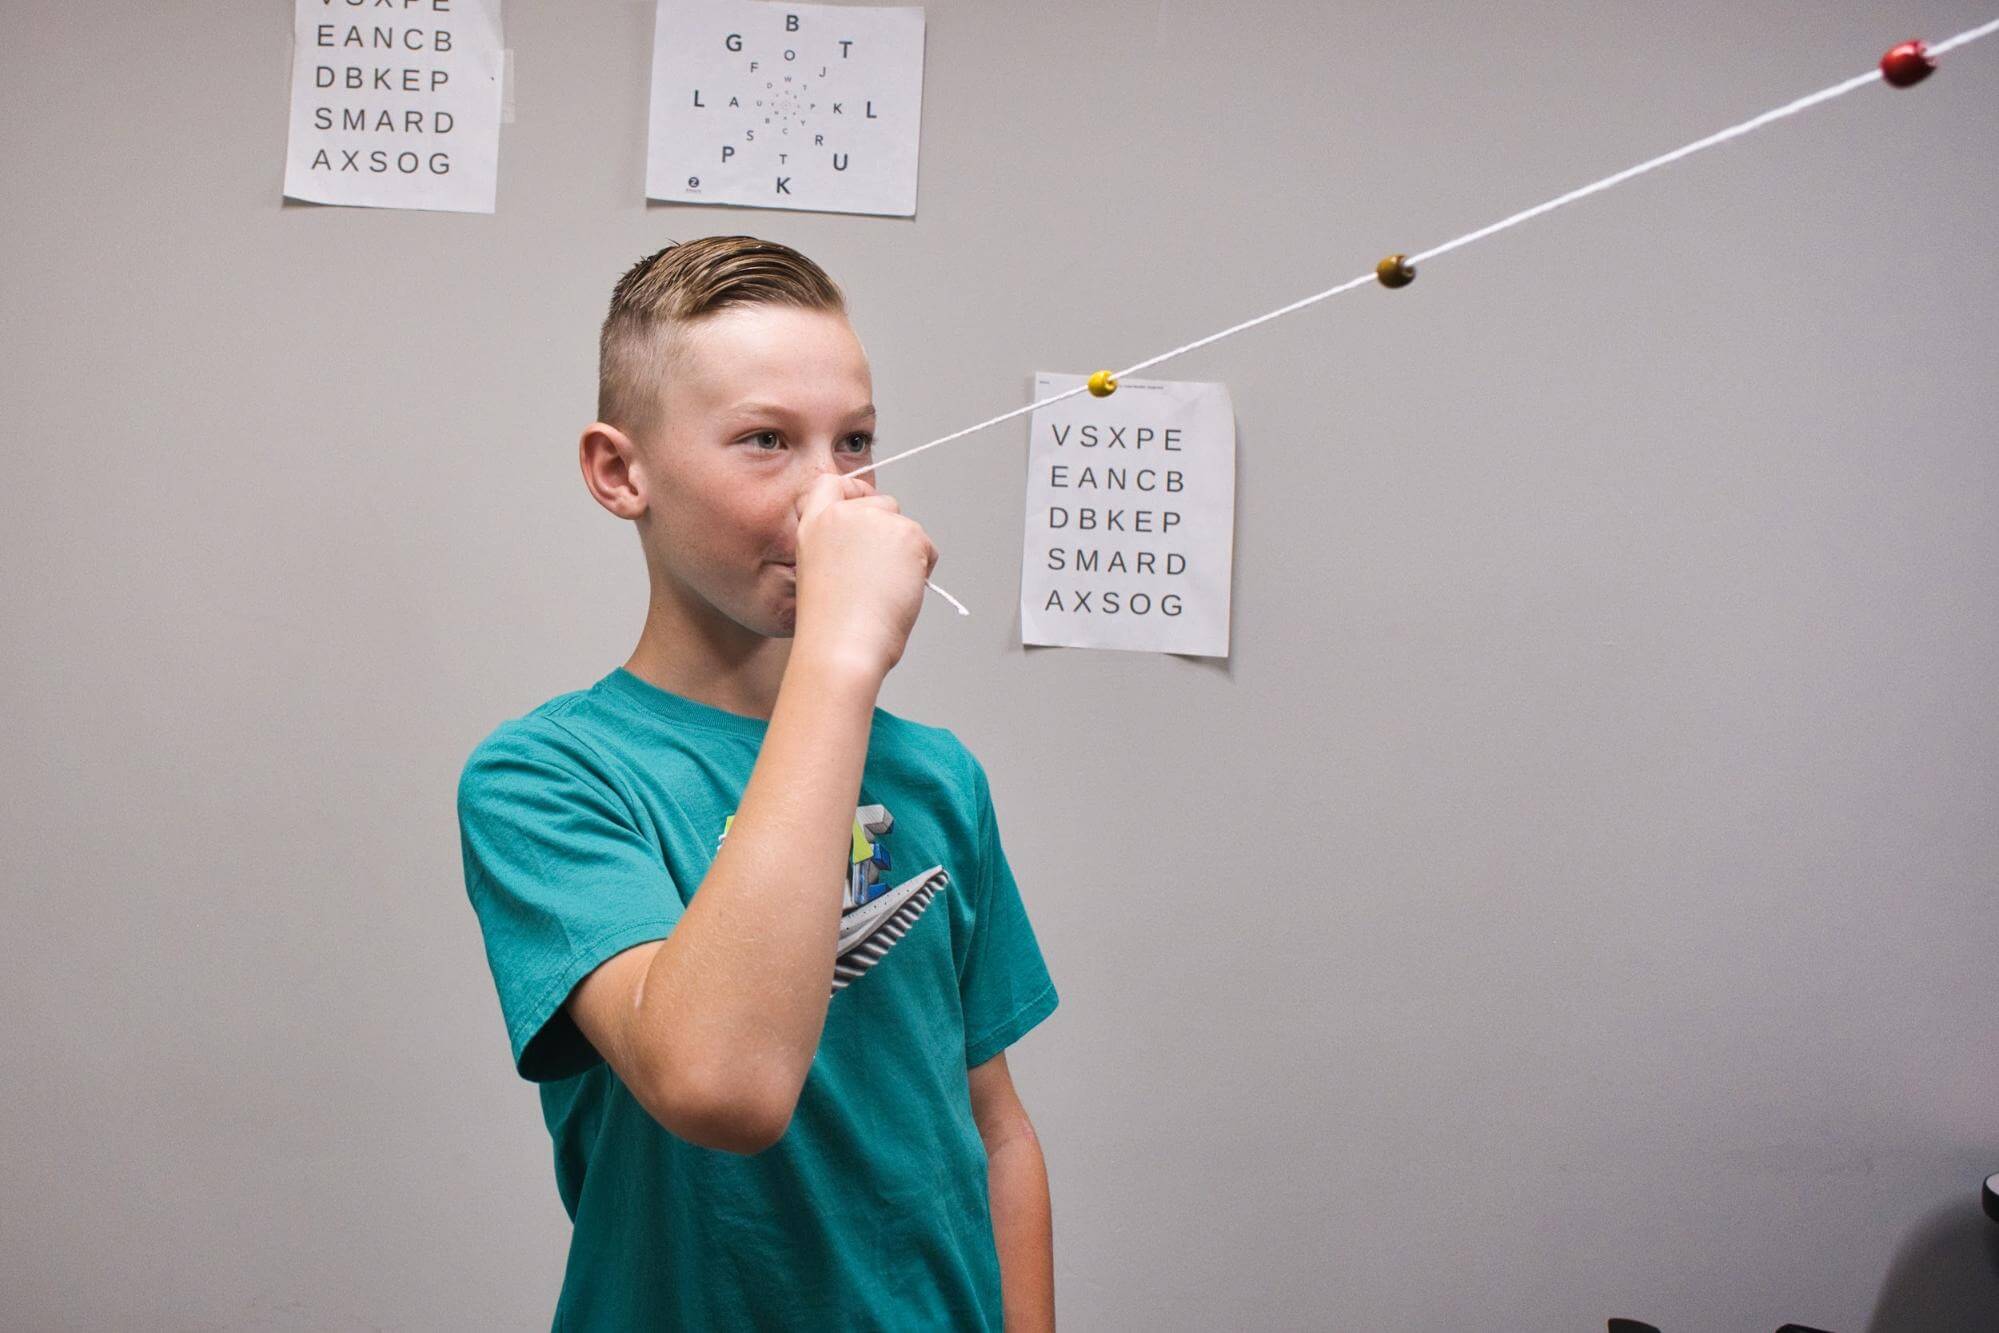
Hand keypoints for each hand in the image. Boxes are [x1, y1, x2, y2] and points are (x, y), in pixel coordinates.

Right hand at [790, 472, 939, 680]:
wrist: (842, 645)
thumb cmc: (831, 626)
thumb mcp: (820, 573)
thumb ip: (841, 548)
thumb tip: (876, 547)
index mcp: (813, 525)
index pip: (830, 484)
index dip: (853, 491)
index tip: (865, 506)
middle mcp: (841, 514)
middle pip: (882, 502)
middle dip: (891, 530)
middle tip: (883, 571)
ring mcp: (875, 520)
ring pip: (907, 527)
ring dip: (907, 554)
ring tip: (885, 590)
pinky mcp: (906, 533)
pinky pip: (927, 547)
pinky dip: (923, 569)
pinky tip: (901, 592)